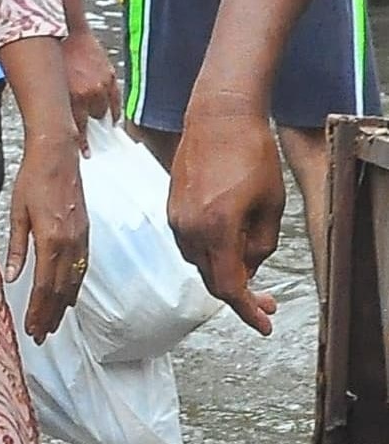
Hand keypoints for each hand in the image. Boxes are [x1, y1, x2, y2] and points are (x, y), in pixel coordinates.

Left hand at [5, 127, 88, 345]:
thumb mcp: (17, 213)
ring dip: (62, 305)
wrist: (58, 156)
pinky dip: (75, 287)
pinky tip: (69, 298)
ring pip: (73, 281)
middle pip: (60, 289)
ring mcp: (81, 238)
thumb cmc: (32, 180)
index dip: (38, 310)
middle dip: (50, 315)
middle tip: (40, 335)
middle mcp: (70, 243)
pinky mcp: (86, 233)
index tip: (31, 328)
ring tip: (52, 324)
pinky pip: (82, 268)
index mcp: (51, 240)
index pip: (43, 286)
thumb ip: (16, 248)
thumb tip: (10, 277)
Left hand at [63, 27, 121, 146]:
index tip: (83, 153)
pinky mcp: (111, 75)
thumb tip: (57, 123)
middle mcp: (89, 92)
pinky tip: (113, 115)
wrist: (65, 31)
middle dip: (89, 127)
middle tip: (86, 134)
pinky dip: (115, 108)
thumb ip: (57, 104)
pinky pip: (117, 98)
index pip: (78, 128)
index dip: (81, 143)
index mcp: (72, 97)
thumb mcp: (49, 84)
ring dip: (100, 116)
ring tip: (97, 120)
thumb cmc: (54, 55)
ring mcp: (102, 84)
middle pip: (92, 121)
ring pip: (106, 110)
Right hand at [167, 91, 283, 335]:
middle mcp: (190, 228)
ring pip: (201, 262)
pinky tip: (230, 241)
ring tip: (251, 261)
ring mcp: (176, 219)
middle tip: (266, 302)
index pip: (230, 286)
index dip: (247, 311)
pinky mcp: (172, 209)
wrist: (218, 118)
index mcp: (217, 229)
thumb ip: (261, 244)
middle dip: (240, 294)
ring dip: (224, 269)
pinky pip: (191, 243)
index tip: (263, 324)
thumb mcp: (271, 204)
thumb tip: (249, 268)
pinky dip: (211, 251)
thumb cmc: (250, 154)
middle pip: (212, 279)